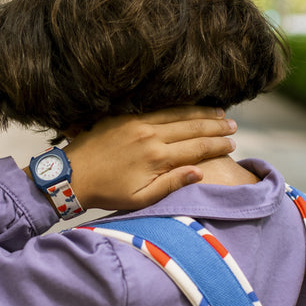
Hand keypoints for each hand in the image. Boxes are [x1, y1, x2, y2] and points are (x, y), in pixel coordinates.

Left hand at [61, 107, 238, 210]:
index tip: (233, 145)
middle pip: (192, 127)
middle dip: (216, 126)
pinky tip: (189, 106)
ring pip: (178, 113)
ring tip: (219, 113)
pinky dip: (178, 106)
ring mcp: (137, 122)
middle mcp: (150, 135)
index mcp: (156, 158)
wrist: (72, 175)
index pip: (197, 148)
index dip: (217, 145)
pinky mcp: (125, 115)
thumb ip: (171, 184)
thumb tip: (200, 172)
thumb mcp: (141, 198)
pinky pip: (158, 107)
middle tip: (233, 126)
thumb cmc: (107, 192)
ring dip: (201, 113)